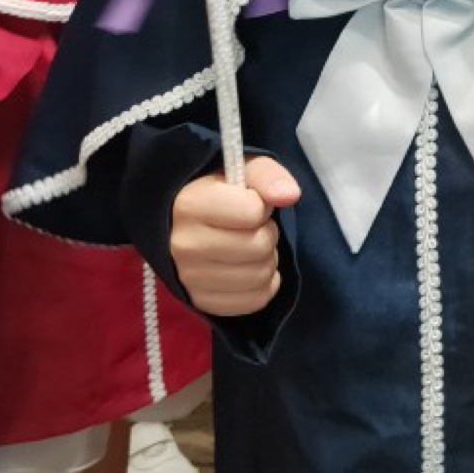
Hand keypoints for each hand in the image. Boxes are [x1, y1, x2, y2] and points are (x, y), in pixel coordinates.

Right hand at [171, 155, 298, 316]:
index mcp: (190, 205)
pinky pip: (255, 300)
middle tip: (253, 227)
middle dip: (267, 233)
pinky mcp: (201, 302)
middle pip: (260, 246)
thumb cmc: (221, 193)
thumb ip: (268, 176)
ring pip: (260, 275)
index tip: (248, 202)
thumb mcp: (243, 170)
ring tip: (250, 246)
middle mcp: (184, 245)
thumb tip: (289, 195)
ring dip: (267, 259)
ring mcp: (189, 278)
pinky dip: (264, 284)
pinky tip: (250, 267)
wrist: (187, 223)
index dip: (261, 205)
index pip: (253, 211)